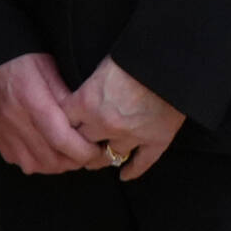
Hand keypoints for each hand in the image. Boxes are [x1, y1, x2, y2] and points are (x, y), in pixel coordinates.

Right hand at [0, 52, 103, 174]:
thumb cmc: (18, 56)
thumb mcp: (49, 67)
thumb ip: (68, 96)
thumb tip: (87, 121)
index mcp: (32, 100)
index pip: (63, 141)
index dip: (85, 152)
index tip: (97, 150)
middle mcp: (15, 120)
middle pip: (52, 159)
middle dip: (75, 161)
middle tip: (87, 153)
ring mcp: (1, 130)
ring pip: (35, 166)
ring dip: (55, 165)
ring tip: (67, 153)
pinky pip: (17, 161)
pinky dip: (35, 162)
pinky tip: (43, 150)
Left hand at [65, 57, 185, 180]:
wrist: (169, 62)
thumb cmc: (132, 56)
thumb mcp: (101, 67)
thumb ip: (87, 88)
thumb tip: (77, 98)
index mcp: (87, 102)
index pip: (62, 123)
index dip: (62, 125)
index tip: (61, 127)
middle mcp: (106, 123)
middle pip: (82, 143)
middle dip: (79, 144)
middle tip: (77, 146)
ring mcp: (132, 135)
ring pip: (109, 156)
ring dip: (103, 157)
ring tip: (98, 158)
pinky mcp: (156, 141)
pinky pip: (141, 164)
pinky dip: (132, 171)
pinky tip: (124, 175)